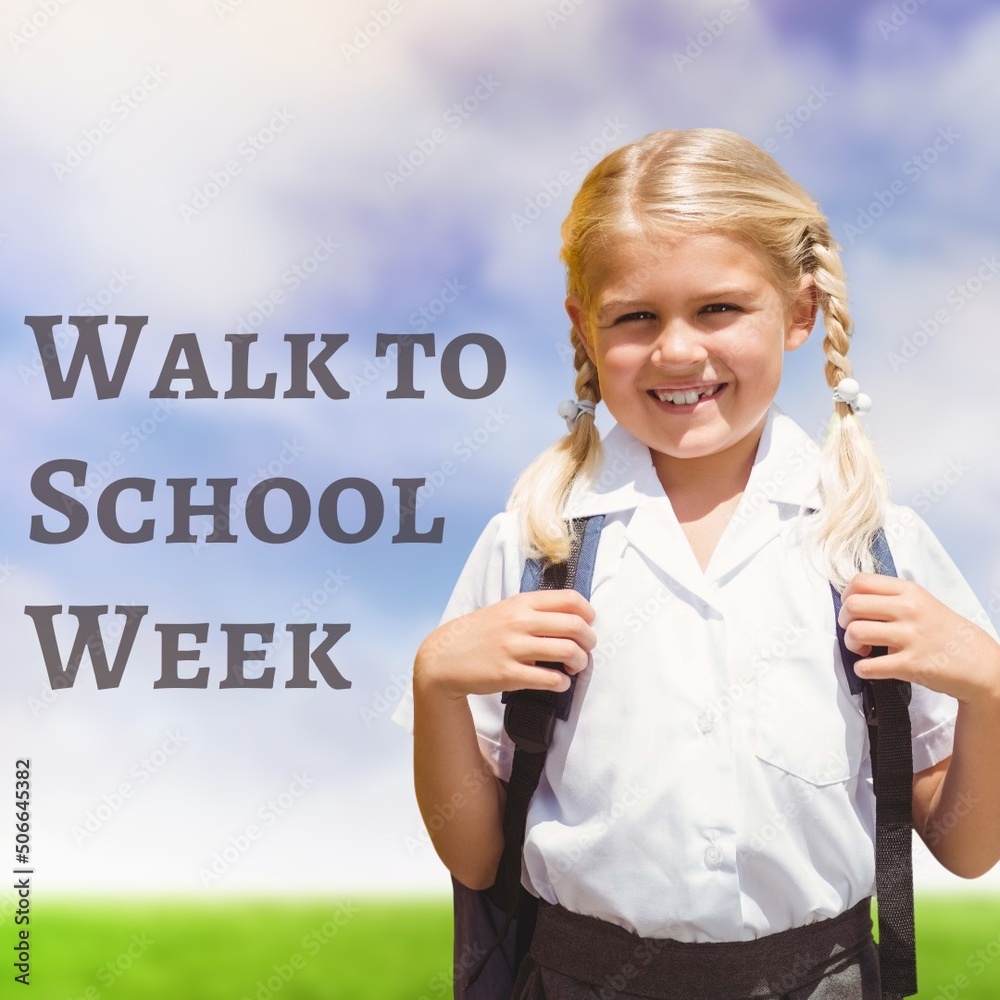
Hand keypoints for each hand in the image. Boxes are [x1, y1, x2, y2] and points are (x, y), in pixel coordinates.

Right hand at [414, 589, 596, 700]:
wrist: (445, 656)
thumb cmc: (480, 633)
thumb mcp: (506, 610)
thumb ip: (535, 611)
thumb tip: (572, 619)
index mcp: (522, 603)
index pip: (570, 599)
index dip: (588, 613)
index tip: (588, 624)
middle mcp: (520, 621)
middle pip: (575, 626)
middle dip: (589, 641)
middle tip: (585, 650)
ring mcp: (514, 648)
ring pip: (567, 651)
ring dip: (580, 662)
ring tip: (574, 667)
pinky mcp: (508, 674)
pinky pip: (550, 679)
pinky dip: (563, 683)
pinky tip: (559, 682)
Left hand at [838, 573, 999, 705]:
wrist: (980, 663)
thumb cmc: (946, 632)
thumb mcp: (923, 603)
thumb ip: (892, 598)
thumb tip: (854, 600)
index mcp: (910, 592)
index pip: (861, 581)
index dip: (847, 596)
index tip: (852, 609)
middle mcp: (909, 610)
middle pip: (852, 605)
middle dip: (844, 620)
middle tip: (854, 630)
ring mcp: (911, 637)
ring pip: (856, 632)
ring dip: (851, 644)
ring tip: (863, 649)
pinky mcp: (911, 665)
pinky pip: (869, 666)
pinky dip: (861, 669)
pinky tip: (868, 668)